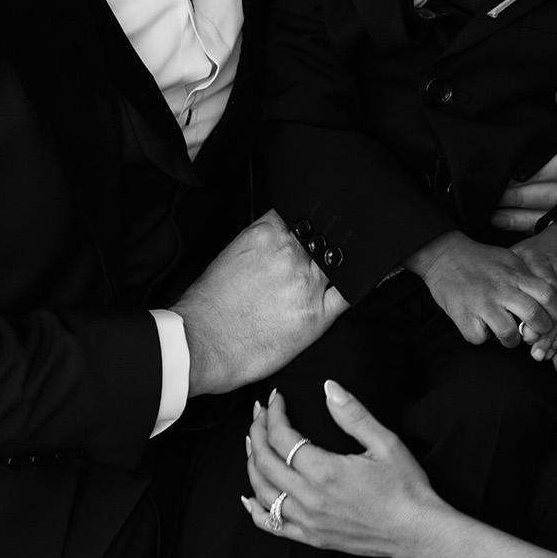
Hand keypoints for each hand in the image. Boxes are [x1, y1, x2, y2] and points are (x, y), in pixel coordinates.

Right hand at [170, 211, 348, 396]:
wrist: (200, 344)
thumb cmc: (208, 305)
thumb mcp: (231, 254)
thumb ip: (264, 241)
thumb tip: (282, 237)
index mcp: (267, 234)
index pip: (302, 213)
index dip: (309, 222)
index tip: (312, 230)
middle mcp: (291, 254)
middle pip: (324, 237)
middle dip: (322, 244)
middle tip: (314, 259)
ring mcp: (307, 284)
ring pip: (338, 262)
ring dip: (335, 266)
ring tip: (324, 276)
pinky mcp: (317, 316)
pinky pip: (350, 293)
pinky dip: (356, 285)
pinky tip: (356, 284)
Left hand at [242, 386, 446, 557]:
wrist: (416, 531)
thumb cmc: (405, 486)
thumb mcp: (385, 443)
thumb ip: (353, 414)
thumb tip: (328, 387)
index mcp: (325, 472)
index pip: (283, 437)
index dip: (274, 414)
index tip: (276, 398)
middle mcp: (309, 499)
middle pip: (265, 462)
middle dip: (257, 432)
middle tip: (259, 413)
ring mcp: (308, 521)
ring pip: (262, 491)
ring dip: (252, 464)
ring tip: (253, 442)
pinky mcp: (311, 538)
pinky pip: (271, 525)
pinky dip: (254, 509)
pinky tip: (249, 496)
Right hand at [404, 231, 556, 346]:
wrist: (444, 254)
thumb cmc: (480, 259)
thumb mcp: (510, 259)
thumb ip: (528, 276)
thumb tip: (549, 295)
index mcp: (516, 275)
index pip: (548, 295)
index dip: (556, 311)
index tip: (553, 317)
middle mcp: (502, 289)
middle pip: (534, 317)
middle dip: (540, 330)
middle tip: (536, 331)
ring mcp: (482, 304)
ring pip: (509, 335)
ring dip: (512, 340)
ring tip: (508, 335)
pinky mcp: (463, 315)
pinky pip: (479, 338)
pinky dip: (481, 337)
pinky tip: (481, 328)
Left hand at [510, 223, 556, 360]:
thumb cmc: (540, 251)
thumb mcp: (520, 255)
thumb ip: (509, 277)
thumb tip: (499, 305)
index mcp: (542, 258)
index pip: (540, 291)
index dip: (533, 316)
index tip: (525, 335)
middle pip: (556, 305)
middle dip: (547, 333)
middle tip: (536, 353)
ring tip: (550, 354)